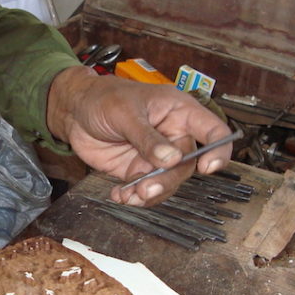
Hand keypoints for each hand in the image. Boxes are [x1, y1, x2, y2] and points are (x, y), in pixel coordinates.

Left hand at [47, 67, 231, 205]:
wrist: (75, 111)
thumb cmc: (104, 98)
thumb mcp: (125, 113)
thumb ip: (147, 137)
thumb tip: (171, 159)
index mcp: (179, 112)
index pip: (212, 131)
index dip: (218, 150)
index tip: (208, 167)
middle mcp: (173, 135)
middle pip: (186, 165)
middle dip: (167, 180)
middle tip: (147, 189)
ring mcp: (156, 155)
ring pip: (166, 182)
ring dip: (150, 193)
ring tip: (130, 195)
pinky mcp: (138, 170)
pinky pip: (144, 190)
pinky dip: (133, 197)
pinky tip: (119, 195)